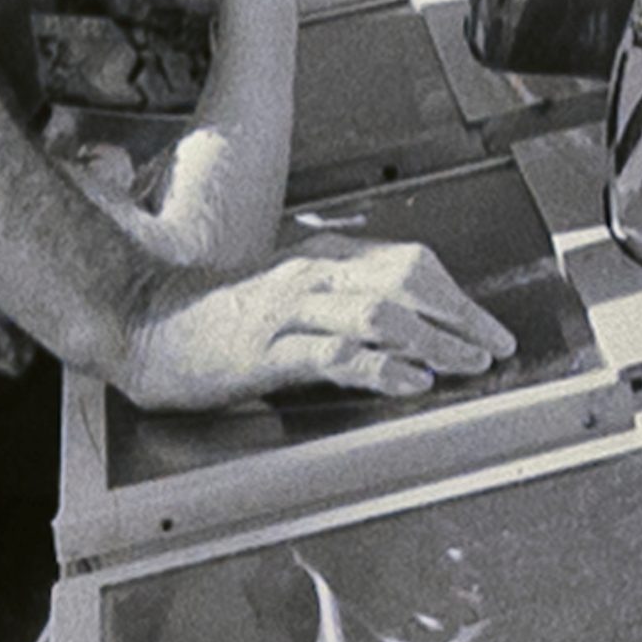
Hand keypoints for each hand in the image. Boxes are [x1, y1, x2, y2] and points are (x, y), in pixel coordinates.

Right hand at [122, 235, 517, 411]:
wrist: (148, 325)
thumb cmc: (221, 319)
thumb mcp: (291, 297)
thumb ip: (344, 304)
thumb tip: (409, 329)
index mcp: (321, 259)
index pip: (408, 262)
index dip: (457, 295)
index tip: (488, 327)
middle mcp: (311, 275)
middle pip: (406, 279)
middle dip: (459, 314)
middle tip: (493, 346)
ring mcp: (289, 311)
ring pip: (379, 312)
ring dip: (432, 339)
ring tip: (466, 363)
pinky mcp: (266, 351)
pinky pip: (334, 354)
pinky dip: (379, 366)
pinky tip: (408, 382)